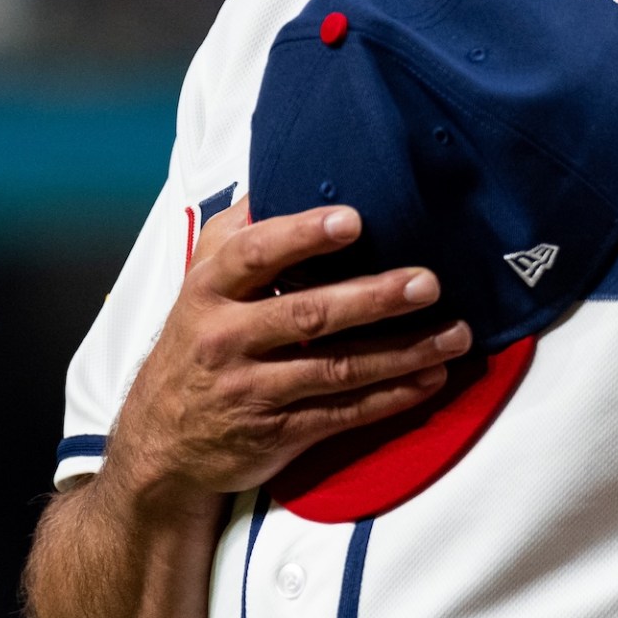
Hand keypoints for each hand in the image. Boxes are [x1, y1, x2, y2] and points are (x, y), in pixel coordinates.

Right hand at [101, 199, 469, 514]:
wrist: (163, 444)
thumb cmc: (195, 346)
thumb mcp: (199, 284)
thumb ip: (237, 234)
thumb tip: (280, 173)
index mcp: (209, 290)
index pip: (255, 255)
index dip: (303, 235)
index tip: (353, 219)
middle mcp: (226, 338)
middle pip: (307, 314)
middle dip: (373, 297)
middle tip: (426, 282)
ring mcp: (253, 390)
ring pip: (336, 368)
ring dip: (402, 352)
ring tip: (454, 334)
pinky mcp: (278, 433)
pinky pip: (343, 412)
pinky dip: (391, 397)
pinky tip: (430, 379)